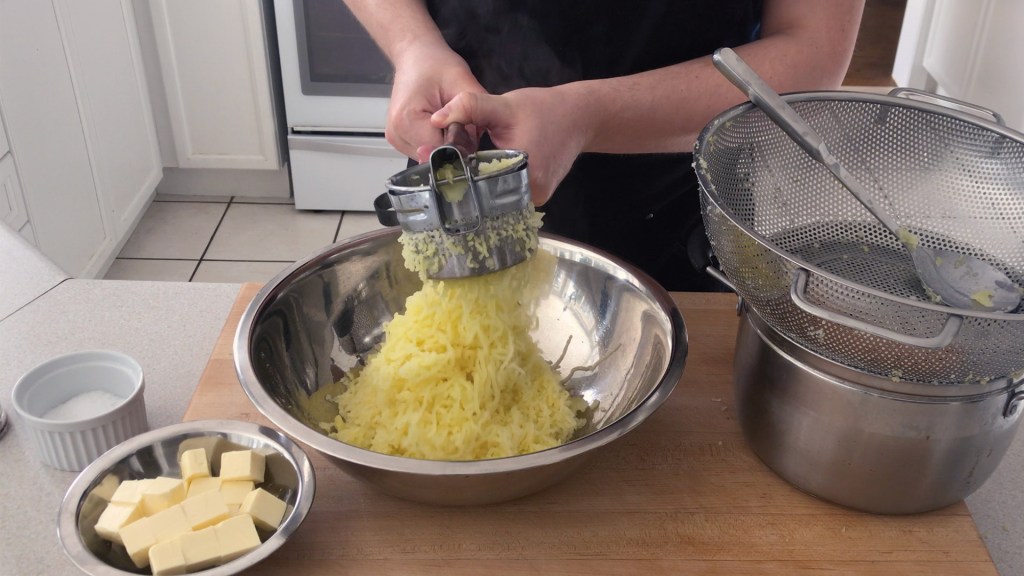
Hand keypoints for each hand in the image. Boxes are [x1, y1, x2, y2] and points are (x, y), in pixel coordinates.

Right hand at [386, 45, 486, 159]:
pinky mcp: (399, 140)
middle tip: (462, 121)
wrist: (415, 55)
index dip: (461, 143)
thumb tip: (478, 139)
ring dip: (446, 144)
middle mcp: (397, 133)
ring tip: (450, 121)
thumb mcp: (461, 82)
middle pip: (436, 156)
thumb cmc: (436, 64)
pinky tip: (442, 125)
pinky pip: (425, 150)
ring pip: (432, 156)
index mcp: (407, 120)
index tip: (471, 129)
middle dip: (454, 144)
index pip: (441, 150)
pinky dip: (437, 142)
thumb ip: (472, 111)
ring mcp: (396, 139)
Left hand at [426, 87, 589, 205]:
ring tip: (463, 162)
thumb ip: (469, 108)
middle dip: (464, 176)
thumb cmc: (543, 109)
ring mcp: (534, 201)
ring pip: (494, 194)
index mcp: (521, 176)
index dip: (453, 170)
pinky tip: (484, 167)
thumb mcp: (504, 106)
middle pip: (484, 192)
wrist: (579, 117)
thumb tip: (435, 119)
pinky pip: (506, 192)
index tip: (435, 161)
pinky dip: (493, 180)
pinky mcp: (536, 197)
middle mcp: (530, 197)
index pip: (475, 182)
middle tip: (444, 160)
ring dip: (478, 179)